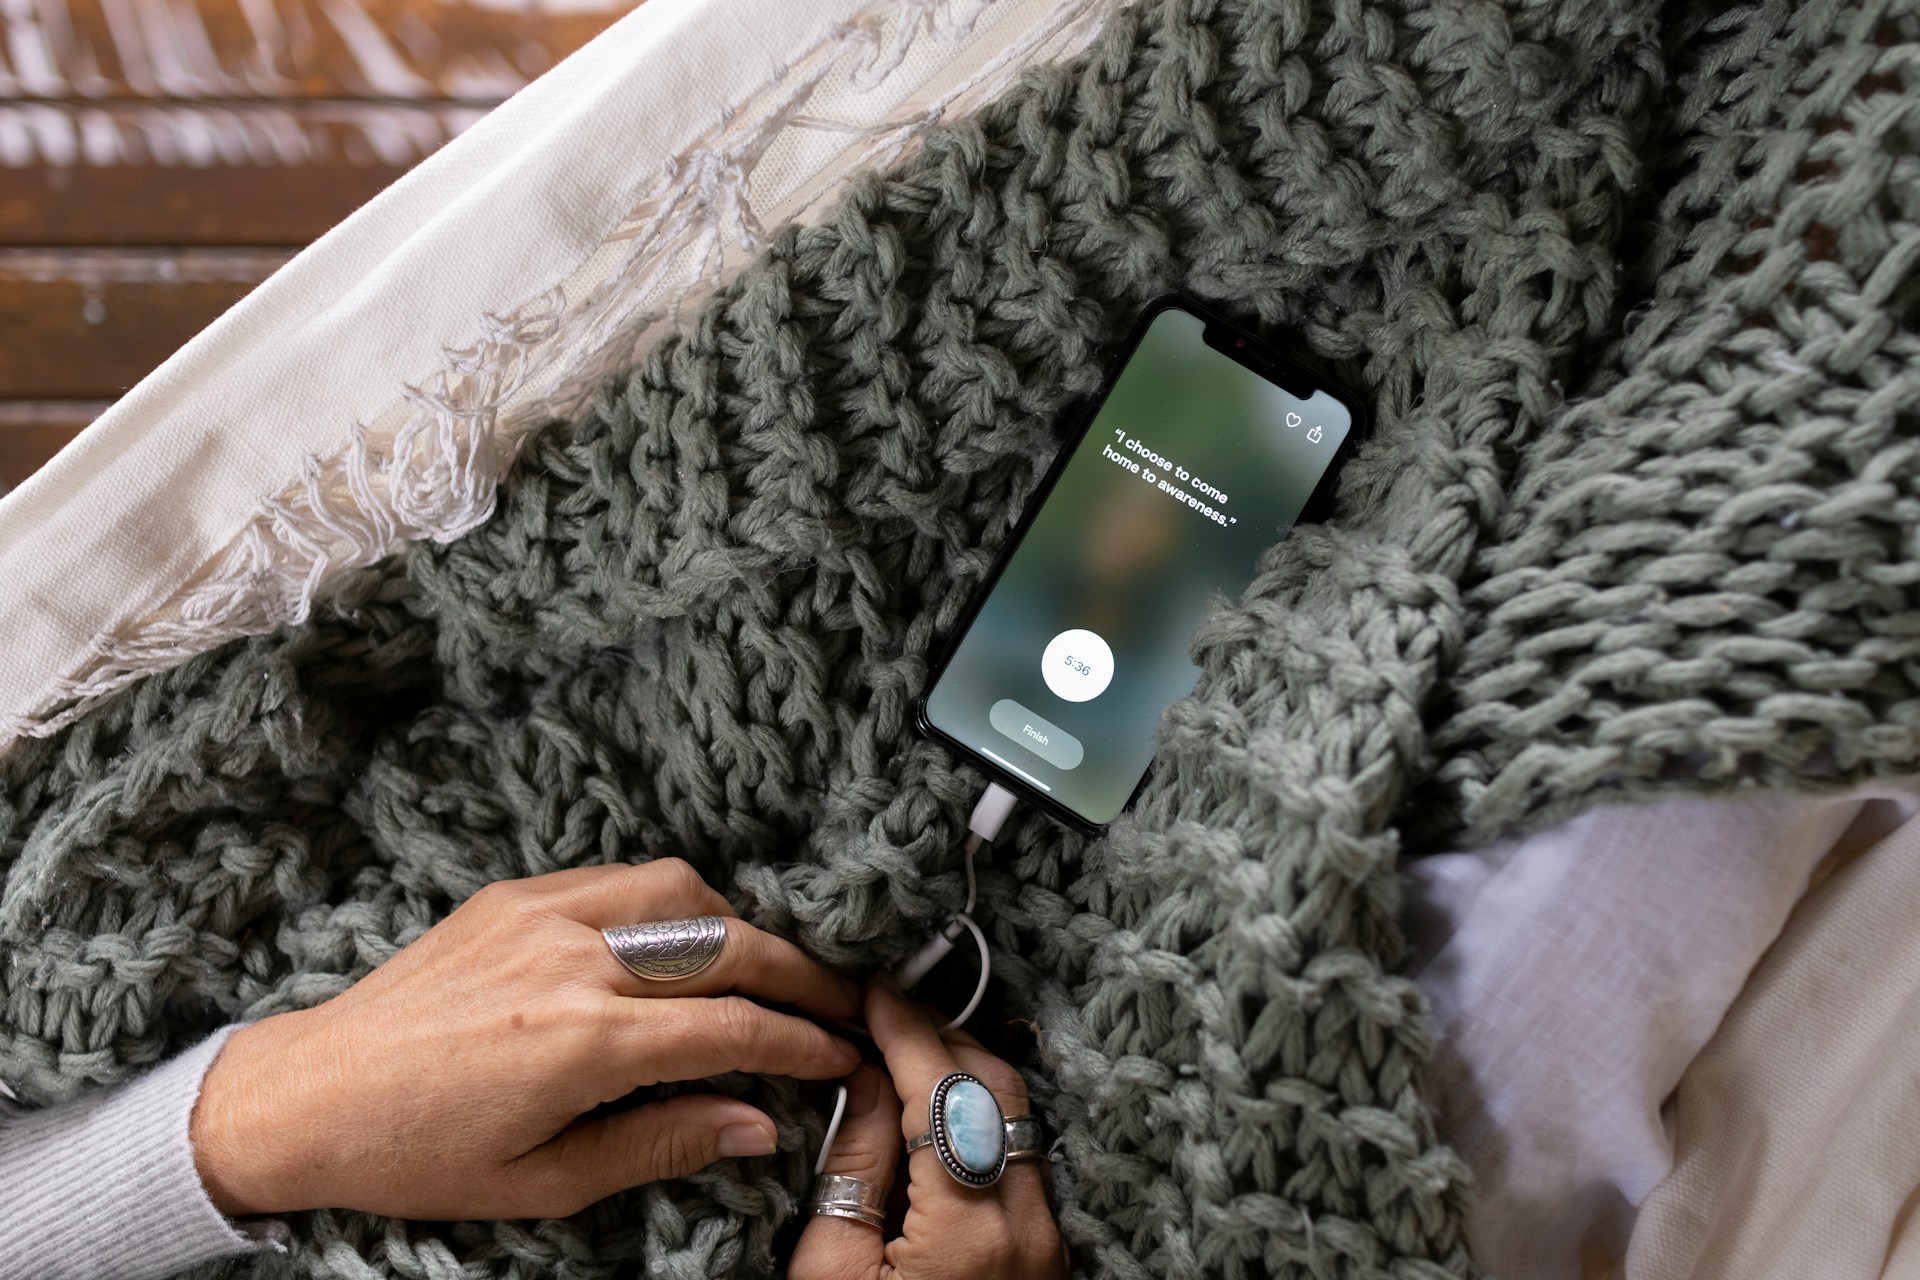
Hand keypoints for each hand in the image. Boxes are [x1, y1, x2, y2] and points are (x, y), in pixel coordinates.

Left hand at [189, 859, 861, 1219]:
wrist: (309, 1095)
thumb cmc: (420, 1154)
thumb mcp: (545, 1181)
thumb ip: (662, 1142)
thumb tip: (756, 1126)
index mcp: (582, 1043)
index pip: (731, 1029)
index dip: (800, 1044)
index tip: (838, 1057)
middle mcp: (572, 962)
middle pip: (727, 947)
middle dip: (798, 976)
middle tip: (837, 1003)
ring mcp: (542, 916)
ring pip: (682, 891)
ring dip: (739, 924)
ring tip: (762, 967)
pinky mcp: (514, 895)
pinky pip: (621, 879)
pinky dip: (672, 903)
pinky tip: (681, 939)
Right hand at [790, 978, 1068, 1279]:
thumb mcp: (830, 1274)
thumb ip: (853, 1169)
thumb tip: (866, 1079)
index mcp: (969, 1232)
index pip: (942, 1094)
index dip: (906, 1031)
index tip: (875, 992)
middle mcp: (1027, 1227)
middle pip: (995, 1089)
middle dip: (939, 1040)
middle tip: (883, 1018)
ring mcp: (1045, 1238)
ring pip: (1016, 1116)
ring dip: (962, 1075)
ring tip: (901, 1059)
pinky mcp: (1044, 1250)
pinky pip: (1018, 1155)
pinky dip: (977, 1118)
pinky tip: (930, 1116)